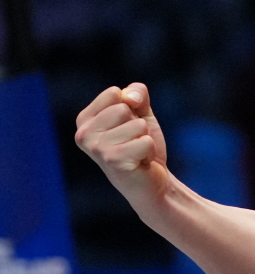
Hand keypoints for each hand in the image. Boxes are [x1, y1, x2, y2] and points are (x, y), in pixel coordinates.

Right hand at [75, 82, 169, 208]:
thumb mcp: (141, 112)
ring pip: (137, 125)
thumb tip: (129, 98)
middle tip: (133, 141)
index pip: (114, 93)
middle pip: (124, 108)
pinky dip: (149, 151)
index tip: (128, 124)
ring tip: (136, 152)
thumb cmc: (140, 144)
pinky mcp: (113, 162)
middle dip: (138, 123)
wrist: (151, 180)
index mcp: (85, 120)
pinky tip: (139, 162)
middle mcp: (84, 134)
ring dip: (144, 138)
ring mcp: (96, 149)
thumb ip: (137, 94)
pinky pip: (146, 142)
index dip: (131, 106)